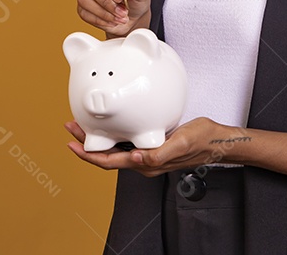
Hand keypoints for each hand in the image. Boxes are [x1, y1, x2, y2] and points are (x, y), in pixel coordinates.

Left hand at [64, 118, 235, 176]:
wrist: (215, 140)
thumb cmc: (201, 140)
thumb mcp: (181, 143)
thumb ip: (160, 153)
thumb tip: (136, 159)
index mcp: (146, 164)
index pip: (110, 162)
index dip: (89, 155)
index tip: (73, 144)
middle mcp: (143, 161)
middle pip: (107, 155)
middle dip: (87, 143)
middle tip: (71, 126)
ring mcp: (146, 153)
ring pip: (114, 148)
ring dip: (98, 138)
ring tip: (83, 123)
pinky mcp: (150, 144)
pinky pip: (125, 141)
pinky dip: (112, 133)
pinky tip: (110, 123)